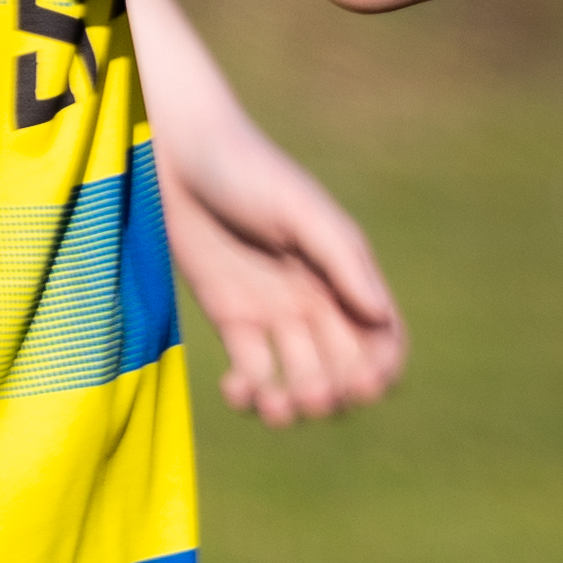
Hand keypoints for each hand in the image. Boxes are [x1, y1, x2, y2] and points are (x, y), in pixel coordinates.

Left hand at [154, 105, 408, 425]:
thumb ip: (342, 262)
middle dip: (334, 393)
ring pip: (301, 378)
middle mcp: (318, 299)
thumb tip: (382, 316)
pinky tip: (235, 388)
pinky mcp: (234, 319)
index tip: (360, 384)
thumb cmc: (249, 172)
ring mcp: (275, 312)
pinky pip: (253, 372)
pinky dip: (250, 393)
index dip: (381, 369)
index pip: (383, 336)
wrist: (180, 159)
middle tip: (308, 395)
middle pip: (344, 368)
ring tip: (271, 402)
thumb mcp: (301, 212)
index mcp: (346, 274)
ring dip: (293, 403)